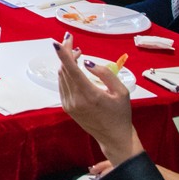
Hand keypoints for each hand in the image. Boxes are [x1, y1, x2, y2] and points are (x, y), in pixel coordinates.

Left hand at [54, 35, 142, 164]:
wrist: (114, 137)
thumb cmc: (121, 113)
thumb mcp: (121, 92)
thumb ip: (106, 74)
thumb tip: (87, 62)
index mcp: (90, 95)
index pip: (71, 70)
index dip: (63, 55)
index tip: (57, 43)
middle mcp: (76, 100)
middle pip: (64, 70)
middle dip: (66, 54)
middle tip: (73, 43)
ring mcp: (69, 104)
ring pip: (61, 77)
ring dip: (66, 63)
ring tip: (76, 54)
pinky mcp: (66, 107)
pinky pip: (62, 85)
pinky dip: (66, 74)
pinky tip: (74, 69)